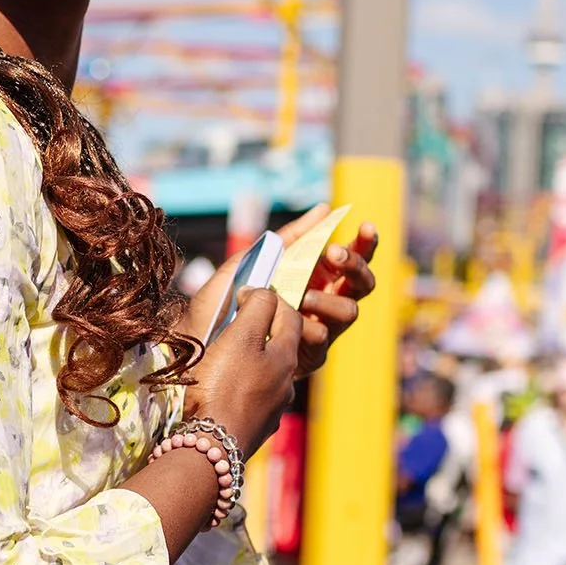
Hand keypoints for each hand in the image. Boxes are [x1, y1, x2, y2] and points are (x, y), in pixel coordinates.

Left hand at [183, 206, 376, 350]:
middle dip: (354, 264)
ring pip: (349, 310)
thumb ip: (287, 238)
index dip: (366, 242)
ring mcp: (320, 327)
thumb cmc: (226, 299)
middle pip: (362, 282)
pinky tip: (285, 322)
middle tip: (333, 254)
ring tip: (302, 295)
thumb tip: (324, 209)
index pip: (354, 256)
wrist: (200, 344)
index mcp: (317, 275)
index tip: (364, 225)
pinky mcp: (310, 354)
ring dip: (327, 299)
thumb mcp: (252, 261)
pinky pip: (322, 336)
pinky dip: (305, 325)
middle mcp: (325, 300)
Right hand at [184, 287, 301, 458]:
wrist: (212, 445)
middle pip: (279, 345)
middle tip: (232, 323)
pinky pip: (253, 398)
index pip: (290, 315)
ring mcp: (273, 409)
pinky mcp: (257, 427)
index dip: (269, 298)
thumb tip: (264, 293)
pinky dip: (242, 387)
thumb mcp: (240, 336)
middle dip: (260, 330)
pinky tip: (222, 390)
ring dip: (250, 360)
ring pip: (266, 373)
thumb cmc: (223, 386)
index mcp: (286, 358)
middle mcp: (286, 384)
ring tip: (224, 357)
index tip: (242, 295)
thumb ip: (257, 308)